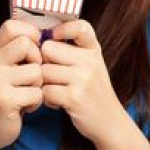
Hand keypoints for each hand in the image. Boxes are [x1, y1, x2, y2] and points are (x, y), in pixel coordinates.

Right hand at [0, 20, 42, 149]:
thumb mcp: (8, 67)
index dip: (29, 33)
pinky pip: (36, 92)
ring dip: (38, 85)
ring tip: (28, 93)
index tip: (35, 48)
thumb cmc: (8, 94)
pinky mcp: (5, 100)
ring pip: (36, 71)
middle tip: (32, 76)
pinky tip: (26, 106)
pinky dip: (37, 101)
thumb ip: (18, 49)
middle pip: (26, 44)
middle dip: (38, 60)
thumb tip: (45, 33)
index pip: (11, 26)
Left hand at [41, 20, 127, 146]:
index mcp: (93, 50)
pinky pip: (45, 90)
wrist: (111, 123)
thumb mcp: (91, 64)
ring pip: (43, 71)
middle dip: (44, 62)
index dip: (62, 29)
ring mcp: (83, 79)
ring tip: (56, 90)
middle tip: (52, 75)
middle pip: (48, 49)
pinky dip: (46, 98)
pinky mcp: (74, 98)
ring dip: (44, 83)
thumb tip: (39, 35)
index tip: (55, 38)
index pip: (79, 26)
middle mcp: (90, 61)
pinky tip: (56, 102)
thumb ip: (71, 49)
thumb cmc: (93, 91)